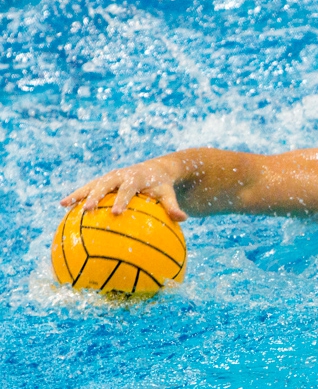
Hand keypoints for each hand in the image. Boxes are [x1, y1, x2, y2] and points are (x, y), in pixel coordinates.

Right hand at [60, 159, 187, 221]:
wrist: (156, 169)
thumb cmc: (162, 186)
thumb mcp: (168, 194)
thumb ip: (173, 206)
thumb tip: (184, 219)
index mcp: (136, 177)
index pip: (129, 188)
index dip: (123, 199)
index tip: (117, 212)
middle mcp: (121, 175)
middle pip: (106, 184)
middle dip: (97, 196)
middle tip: (89, 210)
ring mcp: (110, 177)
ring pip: (92, 184)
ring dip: (80, 194)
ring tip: (64, 205)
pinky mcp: (103, 180)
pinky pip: (87, 188)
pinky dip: (76, 195)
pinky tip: (62, 206)